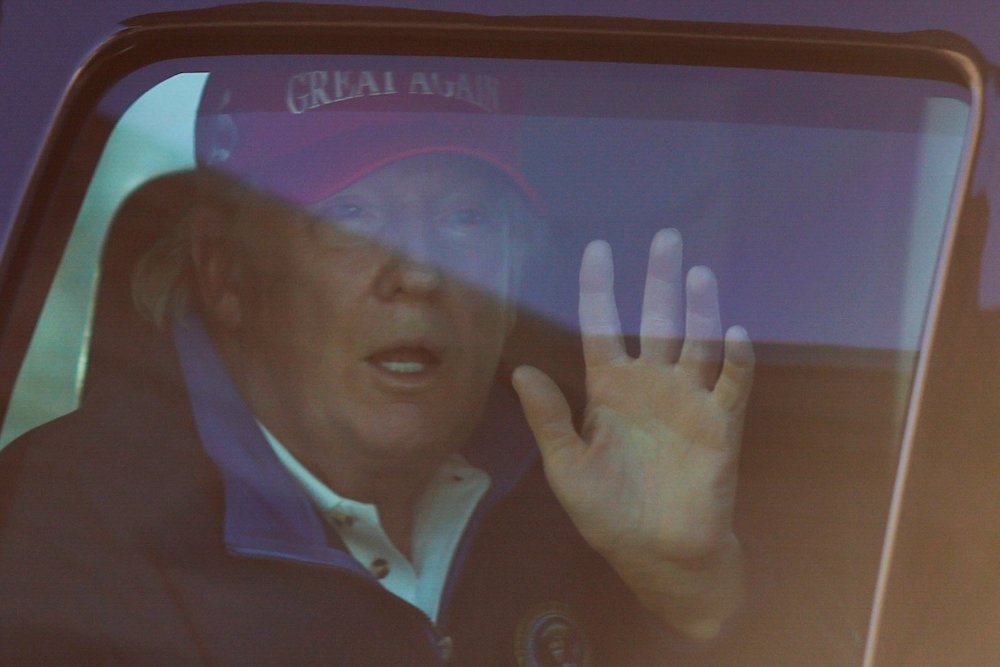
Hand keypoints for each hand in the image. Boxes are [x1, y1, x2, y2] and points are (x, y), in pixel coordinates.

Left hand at [511, 228, 753, 639]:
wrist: (658, 556)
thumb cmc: (608, 513)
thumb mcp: (566, 467)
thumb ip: (549, 418)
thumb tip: (520, 369)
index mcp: (608, 390)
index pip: (603, 326)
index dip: (599, 288)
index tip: (597, 249)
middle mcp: (649, 385)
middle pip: (656, 320)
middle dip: (660, 280)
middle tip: (666, 238)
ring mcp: (687, 401)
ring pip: (696, 342)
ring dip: (699, 309)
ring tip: (697, 274)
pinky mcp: (719, 424)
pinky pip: (731, 383)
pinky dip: (735, 358)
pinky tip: (734, 330)